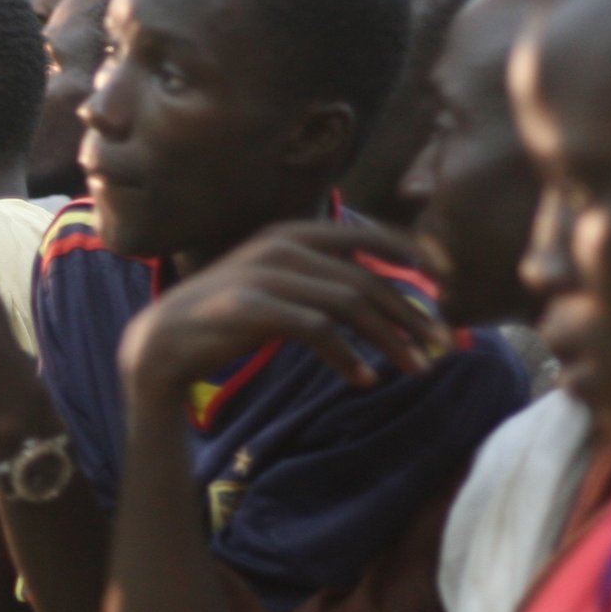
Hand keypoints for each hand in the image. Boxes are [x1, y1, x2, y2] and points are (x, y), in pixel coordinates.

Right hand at [118, 220, 445, 408]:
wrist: (164, 342)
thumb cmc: (230, 317)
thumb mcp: (280, 286)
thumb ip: (321, 281)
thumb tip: (380, 294)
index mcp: (292, 233)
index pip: (367, 234)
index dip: (412, 253)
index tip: (446, 281)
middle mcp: (282, 245)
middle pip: (365, 277)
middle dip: (410, 312)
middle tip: (440, 344)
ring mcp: (267, 274)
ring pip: (350, 302)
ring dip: (390, 338)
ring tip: (415, 367)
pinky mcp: (254, 307)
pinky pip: (318, 330)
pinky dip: (347, 357)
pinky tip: (364, 379)